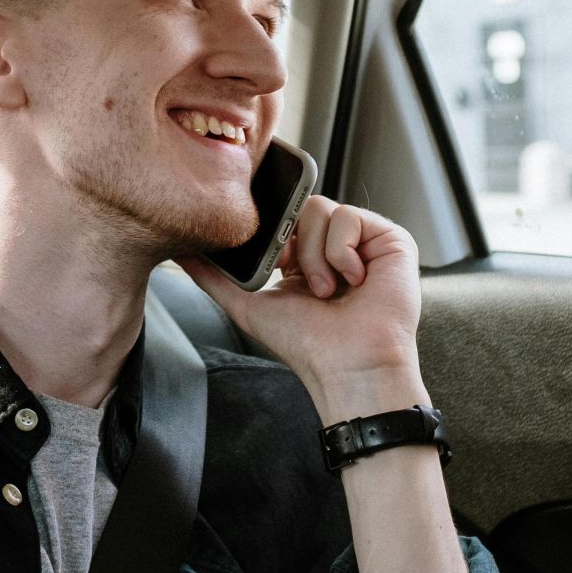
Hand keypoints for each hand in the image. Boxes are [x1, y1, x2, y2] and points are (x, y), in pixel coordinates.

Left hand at [177, 195, 423, 406]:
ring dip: (316, 255)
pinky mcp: (390, 239)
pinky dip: (342, 251)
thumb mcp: (247, 305)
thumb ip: (214, 277)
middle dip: (291, 244)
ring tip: (327, 290)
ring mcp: (363, 242)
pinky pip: (350, 216)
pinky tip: (353, 280)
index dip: (274, 233)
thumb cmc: (306, 344)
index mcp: (305, 258)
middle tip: (295, 277)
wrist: (348, 365)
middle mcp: (334, 246)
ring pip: (321, 208)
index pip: (283, 218)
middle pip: (299, 207)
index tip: (273, 266)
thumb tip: (181, 253)